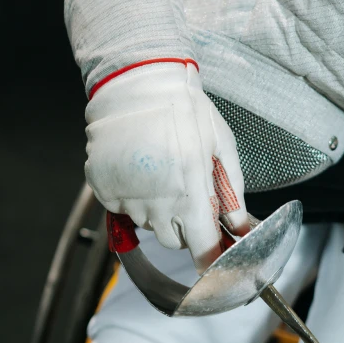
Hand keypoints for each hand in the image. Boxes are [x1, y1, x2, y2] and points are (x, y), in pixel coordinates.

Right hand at [85, 62, 248, 271]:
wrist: (138, 84)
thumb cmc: (185, 109)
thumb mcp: (222, 145)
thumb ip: (233, 191)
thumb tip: (240, 227)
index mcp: (191, 192)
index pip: (201, 250)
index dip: (209, 258)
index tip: (212, 258)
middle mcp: (157, 201)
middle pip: (173, 241)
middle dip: (183, 225)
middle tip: (185, 191)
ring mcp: (126, 195)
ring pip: (146, 223)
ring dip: (156, 208)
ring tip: (159, 170)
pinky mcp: (103, 187)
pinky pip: (121, 207)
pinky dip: (130, 196)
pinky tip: (138, 168)